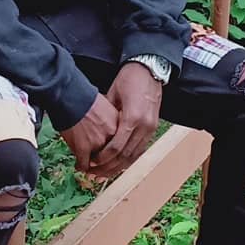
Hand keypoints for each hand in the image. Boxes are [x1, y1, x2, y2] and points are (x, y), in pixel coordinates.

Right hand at [61, 92, 119, 172]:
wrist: (71, 96)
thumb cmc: (87, 99)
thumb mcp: (108, 108)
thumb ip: (113, 122)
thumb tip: (113, 134)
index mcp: (121, 125)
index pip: (125, 147)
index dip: (120, 158)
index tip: (116, 162)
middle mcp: (112, 136)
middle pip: (114, 159)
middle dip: (108, 167)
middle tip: (103, 172)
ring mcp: (98, 143)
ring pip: (100, 164)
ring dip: (95, 170)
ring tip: (90, 170)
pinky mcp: (83, 148)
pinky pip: (84, 164)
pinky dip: (81, 167)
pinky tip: (79, 166)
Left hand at [91, 63, 162, 178]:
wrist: (150, 69)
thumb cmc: (129, 78)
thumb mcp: (112, 94)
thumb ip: (105, 114)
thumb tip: (92, 130)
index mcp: (132, 117)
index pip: (116, 147)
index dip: (102, 158)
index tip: (90, 164)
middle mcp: (144, 126)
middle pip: (125, 156)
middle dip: (109, 167)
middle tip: (95, 174)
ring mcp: (151, 128)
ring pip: (134, 155)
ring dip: (119, 166)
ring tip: (104, 173)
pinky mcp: (153, 128)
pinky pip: (140, 149)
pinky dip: (128, 158)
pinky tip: (118, 163)